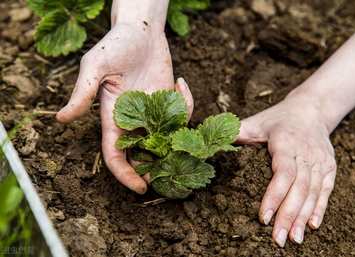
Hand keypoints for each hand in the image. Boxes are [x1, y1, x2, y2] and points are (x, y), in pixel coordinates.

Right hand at [56, 23, 193, 193]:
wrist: (140, 31)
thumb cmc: (115, 45)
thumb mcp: (96, 66)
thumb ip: (82, 93)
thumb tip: (61, 119)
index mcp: (113, 117)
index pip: (115, 154)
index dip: (125, 174)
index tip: (141, 188)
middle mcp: (133, 120)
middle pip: (142, 154)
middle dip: (156, 168)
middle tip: (172, 175)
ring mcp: (154, 112)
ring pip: (165, 140)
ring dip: (176, 144)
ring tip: (187, 142)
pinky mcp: (170, 101)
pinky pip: (182, 114)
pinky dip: (187, 104)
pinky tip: (181, 83)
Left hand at [237, 94, 336, 246]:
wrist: (312, 109)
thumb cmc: (278, 119)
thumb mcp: (256, 121)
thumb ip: (237, 132)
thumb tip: (211, 144)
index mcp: (286, 142)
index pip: (283, 173)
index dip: (274, 196)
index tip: (264, 217)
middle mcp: (306, 153)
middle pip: (299, 188)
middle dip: (288, 215)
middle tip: (278, 239)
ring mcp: (320, 161)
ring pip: (313, 192)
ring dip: (303, 217)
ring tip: (293, 239)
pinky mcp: (329, 167)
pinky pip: (326, 190)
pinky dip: (319, 208)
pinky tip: (311, 226)